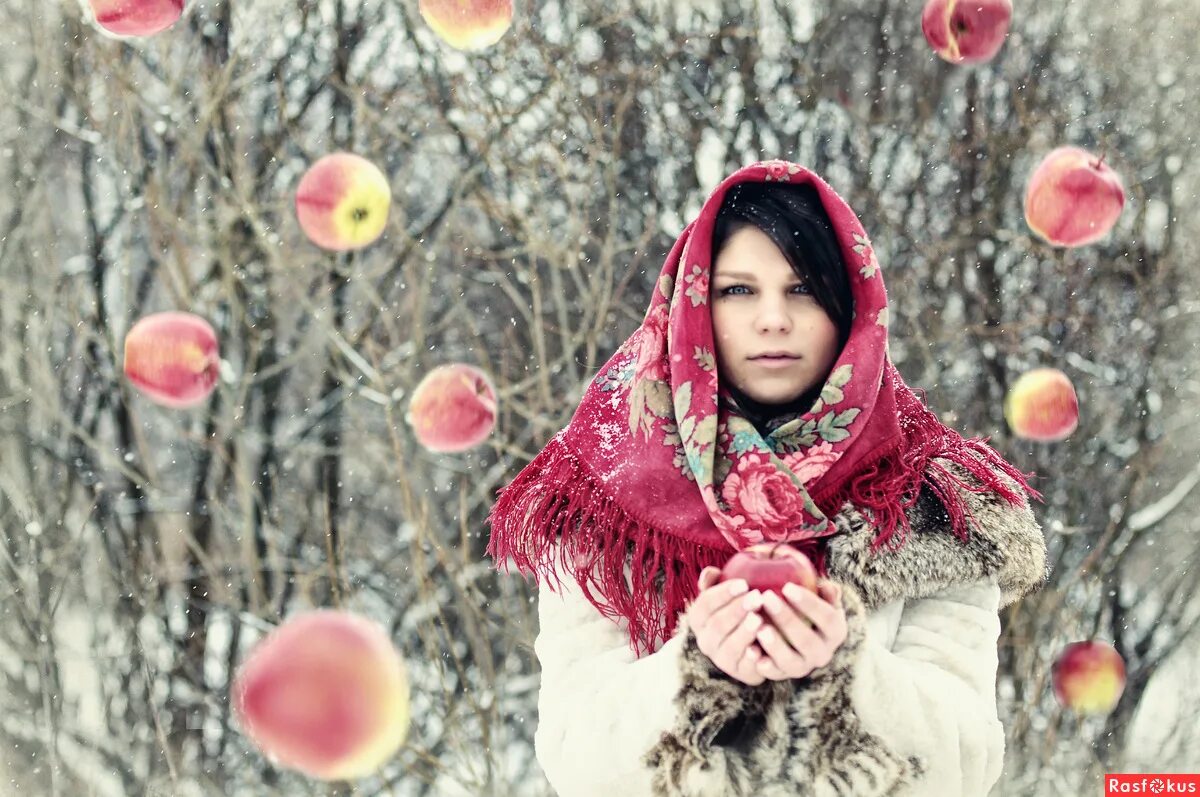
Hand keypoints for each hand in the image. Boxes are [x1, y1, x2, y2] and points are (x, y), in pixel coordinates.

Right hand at [683, 567, 768, 685]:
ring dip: (744, 632)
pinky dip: (753, 656)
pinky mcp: (740, 673)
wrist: (757, 644)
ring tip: (759, 619)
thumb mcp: (729, 595)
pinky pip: (745, 666)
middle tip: (757, 598)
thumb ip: (717, 581)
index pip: (705, 604)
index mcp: (699, 620)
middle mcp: (705, 641)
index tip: (744, 583)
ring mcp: (721, 659)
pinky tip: (763, 644)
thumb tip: (708, 573)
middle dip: (736, 610)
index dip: (723, 593)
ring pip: (729, 647)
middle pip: (717, 625)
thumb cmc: (741, 611)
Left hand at [753, 579, 847, 680]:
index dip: (809, 603)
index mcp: (836, 632)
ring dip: (775, 645)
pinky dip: (762, 663)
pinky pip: (773, 672)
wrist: (794, 636)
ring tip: (760, 628)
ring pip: (791, 661)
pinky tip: (750, 649)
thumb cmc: (807, 609)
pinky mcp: (783, 674)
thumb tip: (828, 587)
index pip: (827, 619)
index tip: (787, 587)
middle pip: (807, 640)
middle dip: (787, 619)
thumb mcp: (820, 598)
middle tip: (767, 598)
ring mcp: (803, 666)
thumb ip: (826, 592)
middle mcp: (822, 653)